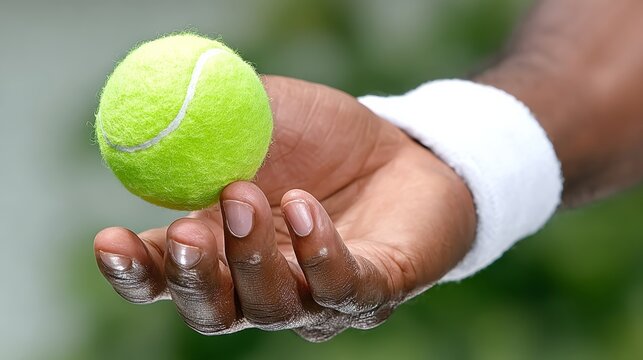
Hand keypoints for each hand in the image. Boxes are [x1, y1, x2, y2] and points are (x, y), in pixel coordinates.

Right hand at [94, 76, 475, 340]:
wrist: (402, 146)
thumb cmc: (321, 137)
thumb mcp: (258, 114)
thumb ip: (210, 119)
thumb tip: (156, 117)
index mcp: (224, 250)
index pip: (166, 279)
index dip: (135, 270)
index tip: (109, 239)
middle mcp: (264, 286)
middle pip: (213, 313)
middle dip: (193, 278)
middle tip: (189, 230)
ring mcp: (318, 297)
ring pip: (272, 308)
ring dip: (252, 257)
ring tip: (247, 193)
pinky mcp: (373, 291)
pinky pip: (342, 290)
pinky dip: (318, 254)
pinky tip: (304, 209)